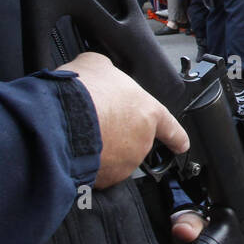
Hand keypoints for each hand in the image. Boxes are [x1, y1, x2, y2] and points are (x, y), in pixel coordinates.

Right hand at [65, 52, 185, 188]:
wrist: (62, 121)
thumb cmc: (84, 92)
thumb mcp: (98, 64)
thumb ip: (109, 71)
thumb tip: (102, 73)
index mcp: (148, 112)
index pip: (171, 127)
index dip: (176, 137)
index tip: (181, 145)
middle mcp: (142, 141)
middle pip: (134, 141)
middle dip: (118, 135)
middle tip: (97, 121)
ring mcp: (125, 163)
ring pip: (115, 158)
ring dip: (103, 149)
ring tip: (82, 133)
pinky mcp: (105, 179)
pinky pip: (98, 172)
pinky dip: (88, 164)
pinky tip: (75, 149)